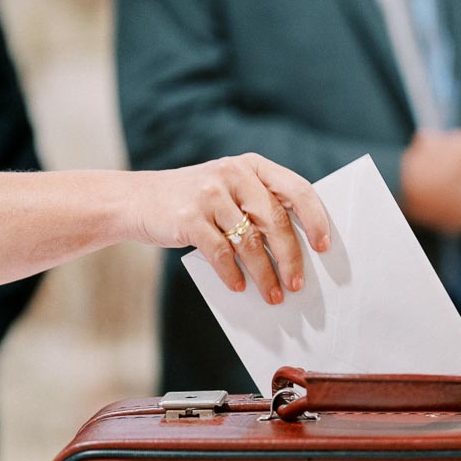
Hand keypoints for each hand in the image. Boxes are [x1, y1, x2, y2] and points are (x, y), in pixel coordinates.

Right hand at [129, 154, 330, 302]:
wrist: (136, 200)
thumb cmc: (194, 202)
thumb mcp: (228, 190)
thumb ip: (259, 206)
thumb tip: (296, 251)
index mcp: (252, 166)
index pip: (297, 189)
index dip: (315, 219)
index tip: (324, 246)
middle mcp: (233, 174)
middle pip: (275, 220)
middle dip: (290, 258)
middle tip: (297, 284)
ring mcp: (210, 194)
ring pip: (250, 241)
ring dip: (265, 274)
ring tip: (273, 295)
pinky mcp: (189, 218)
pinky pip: (221, 253)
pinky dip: (233, 274)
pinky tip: (239, 287)